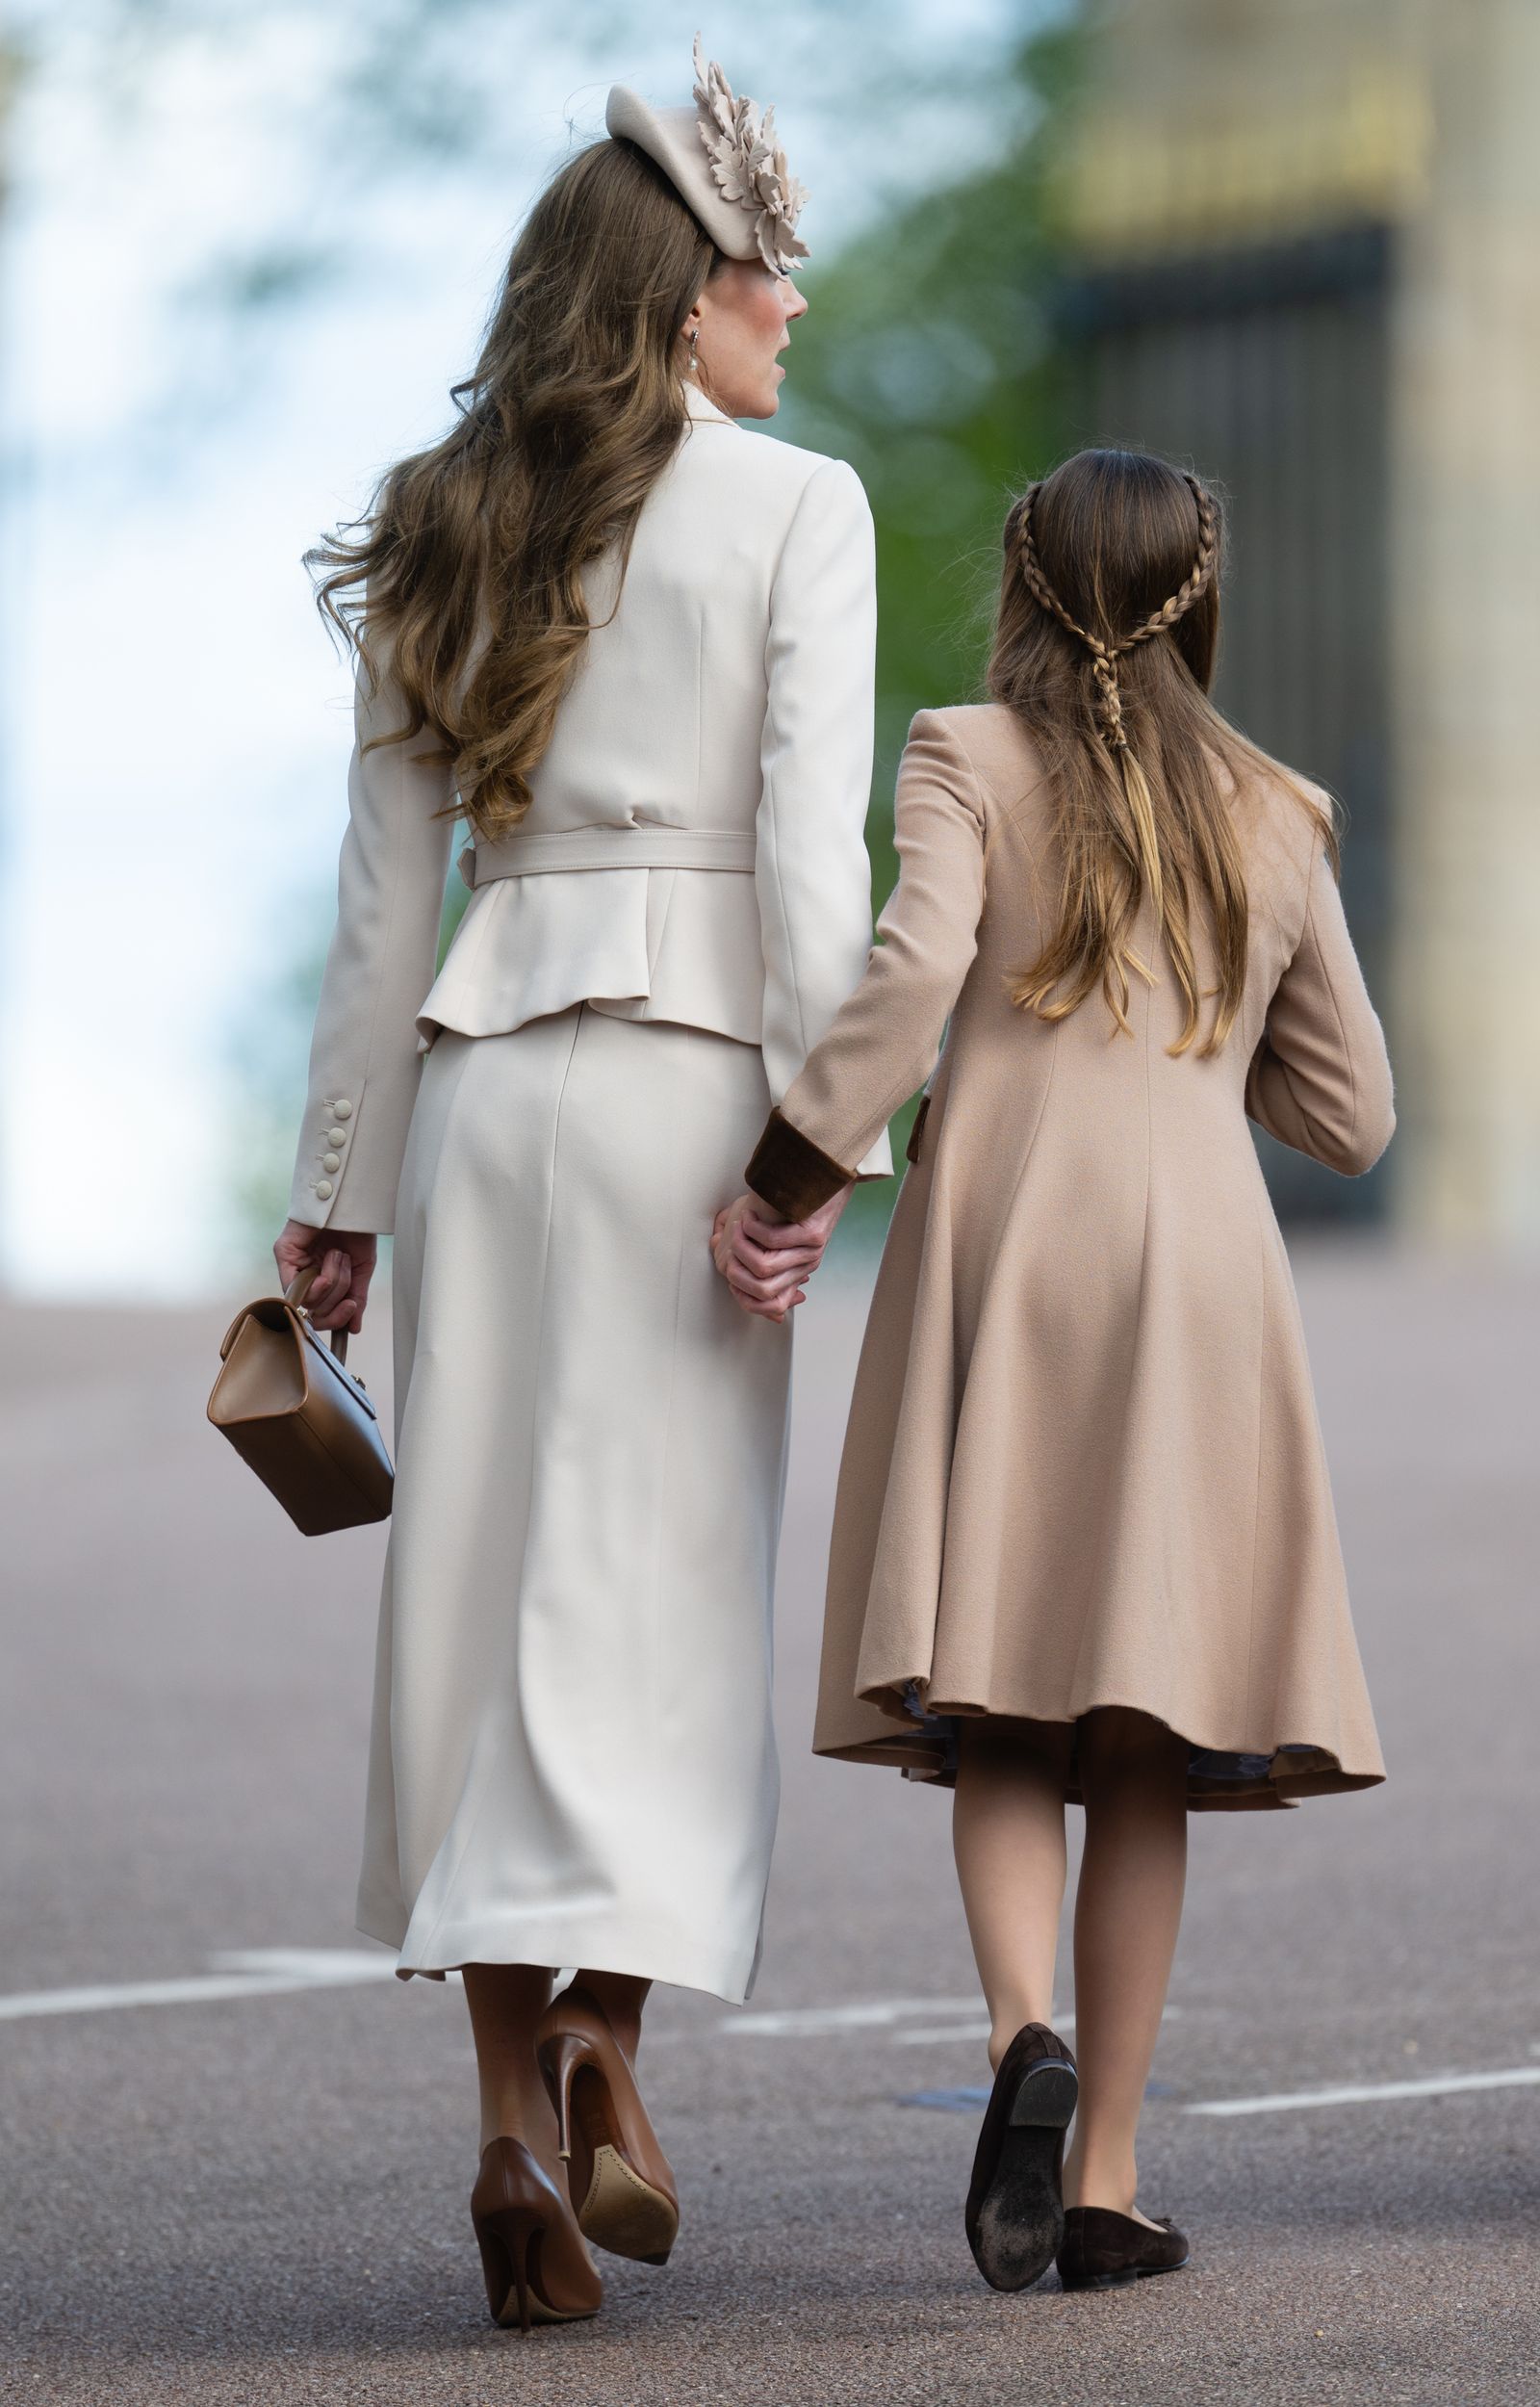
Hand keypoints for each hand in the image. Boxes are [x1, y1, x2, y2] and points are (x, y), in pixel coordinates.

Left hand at [273, 1219, 377, 1335]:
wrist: (354, 1205)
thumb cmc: (357, 1234)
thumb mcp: (362, 1271)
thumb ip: (356, 1300)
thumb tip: (353, 1328)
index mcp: (323, 1281)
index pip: (322, 1315)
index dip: (336, 1319)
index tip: (352, 1309)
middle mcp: (306, 1276)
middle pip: (317, 1311)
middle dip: (338, 1296)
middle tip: (348, 1271)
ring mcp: (293, 1266)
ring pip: (309, 1301)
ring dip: (332, 1281)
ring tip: (339, 1256)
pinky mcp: (284, 1254)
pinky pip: (293, 1286)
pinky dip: (315, 1283)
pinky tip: (327, 1265)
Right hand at [709, 1184, 851, 1320]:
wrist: (827, 1176)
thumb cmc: (796, 1204)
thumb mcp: (779, 1235)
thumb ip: (760, 1255)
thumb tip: (732, 1264)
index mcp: (798, 1271)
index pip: (770, 1305)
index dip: (742, 1292)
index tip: (730, 1264)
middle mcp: (806, 1267)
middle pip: (762, 1290)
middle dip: (736, 1266)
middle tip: (731, 1240)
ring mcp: (811, 1252)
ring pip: (764, 1266)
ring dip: (741, 1244)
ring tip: (739, 1225)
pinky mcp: (814, 1234)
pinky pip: (772, 1240)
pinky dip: (753, 1228)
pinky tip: (751, 1215)